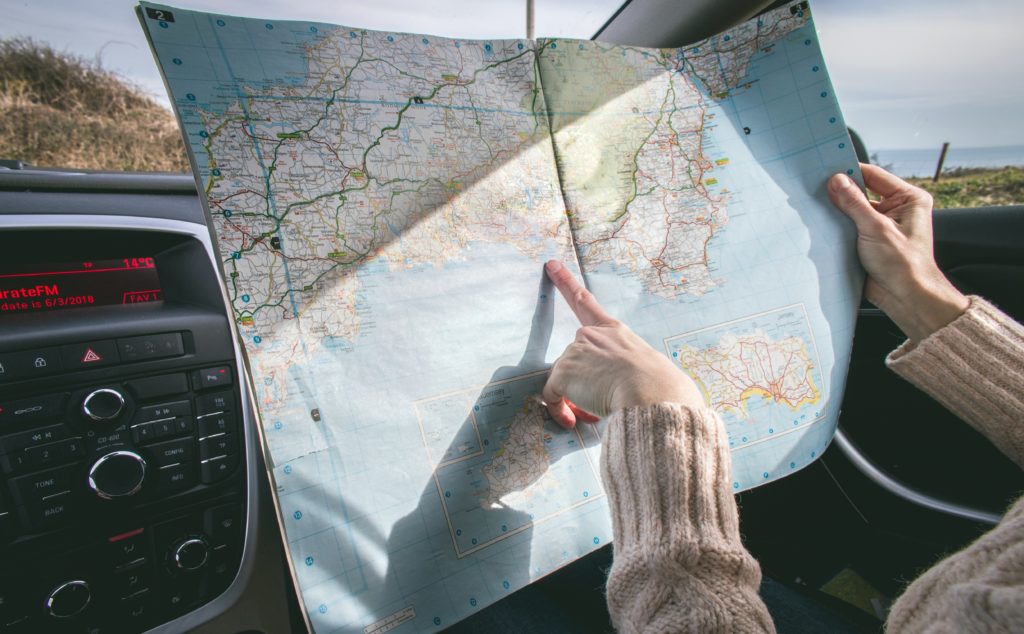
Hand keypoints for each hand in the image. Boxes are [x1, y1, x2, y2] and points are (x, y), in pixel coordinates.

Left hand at [541, 260, 704, 427]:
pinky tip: (573, 420)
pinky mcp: (563, 371)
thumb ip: (627, 371)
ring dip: (575, 399)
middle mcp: (592, 335)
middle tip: (596, 404)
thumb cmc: (660, 388)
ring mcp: (576, 351)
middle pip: (573, 361)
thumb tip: (620, 392)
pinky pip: (551, 396)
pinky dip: (558, 410)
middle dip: (580, 383)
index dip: (566, 282)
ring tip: (597, 412)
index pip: (586, 302)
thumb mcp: (647, 368)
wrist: (653, 393)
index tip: (551, 265)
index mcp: (615, 331)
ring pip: (565, 382)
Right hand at [828, 163, 967, 342]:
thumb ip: (854, 203)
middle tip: (816, 188)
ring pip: (853, 209)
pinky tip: (822, 224)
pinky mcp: (869, 239)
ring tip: (816, 206)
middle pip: (862, 191)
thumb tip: (836, 180)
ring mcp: (882, 224)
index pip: (874, 175)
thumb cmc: (904, 265)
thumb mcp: (876, 229)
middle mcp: (896, 208)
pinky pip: (849, 226)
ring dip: (837, 210)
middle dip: (841, 192)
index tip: (826, 169)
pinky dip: (836, 225)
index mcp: (908, 198)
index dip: (850, 171)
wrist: (906, 298)